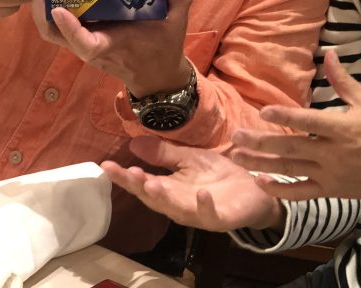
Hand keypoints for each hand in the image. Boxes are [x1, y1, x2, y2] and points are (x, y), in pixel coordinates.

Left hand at [31, 0, 193, 95]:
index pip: (86, 45)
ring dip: (44, 9)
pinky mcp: (84, 37)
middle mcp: (93, 46)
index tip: (60, 10)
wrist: (156, 72)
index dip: (71, 29)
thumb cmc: (164, 47)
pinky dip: (53, 10)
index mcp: (112, 45)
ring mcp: (85, 42)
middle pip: (57, 36)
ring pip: (53, 32)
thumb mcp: (177, 23)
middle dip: (44, 12)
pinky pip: (60, 28)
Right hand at [101, 136, 283, 231]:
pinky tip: (201, 194)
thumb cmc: (218, 175)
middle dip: (140, 188)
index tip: (106, 165)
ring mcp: (199, 213)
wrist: (254, 189)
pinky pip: (211, 215)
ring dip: (164, 198)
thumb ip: (163, 154)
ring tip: (151, 184)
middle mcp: (180, 204)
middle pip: (155, 198)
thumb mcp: (189, 158)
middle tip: (128, 174)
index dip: (124, 177)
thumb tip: (133, 142)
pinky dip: (204, 206)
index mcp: (170, 189)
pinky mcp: (220, 218)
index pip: (142, 183)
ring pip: (177, 210)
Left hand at [231, 49, 360, 201]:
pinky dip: (280, 189)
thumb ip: (343, 81)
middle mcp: (332, 153)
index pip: (309, 122)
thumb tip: (330, 53)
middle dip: (261, 143)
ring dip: (261, 164)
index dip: (286, 117)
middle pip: (291, 147)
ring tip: (236, 157)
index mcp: (342, 129)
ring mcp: (329, 174)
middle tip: (235, 136)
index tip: (263, 112)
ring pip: (290, 169)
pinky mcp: (329, 190)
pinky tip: (260, 182)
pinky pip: (300, 192)